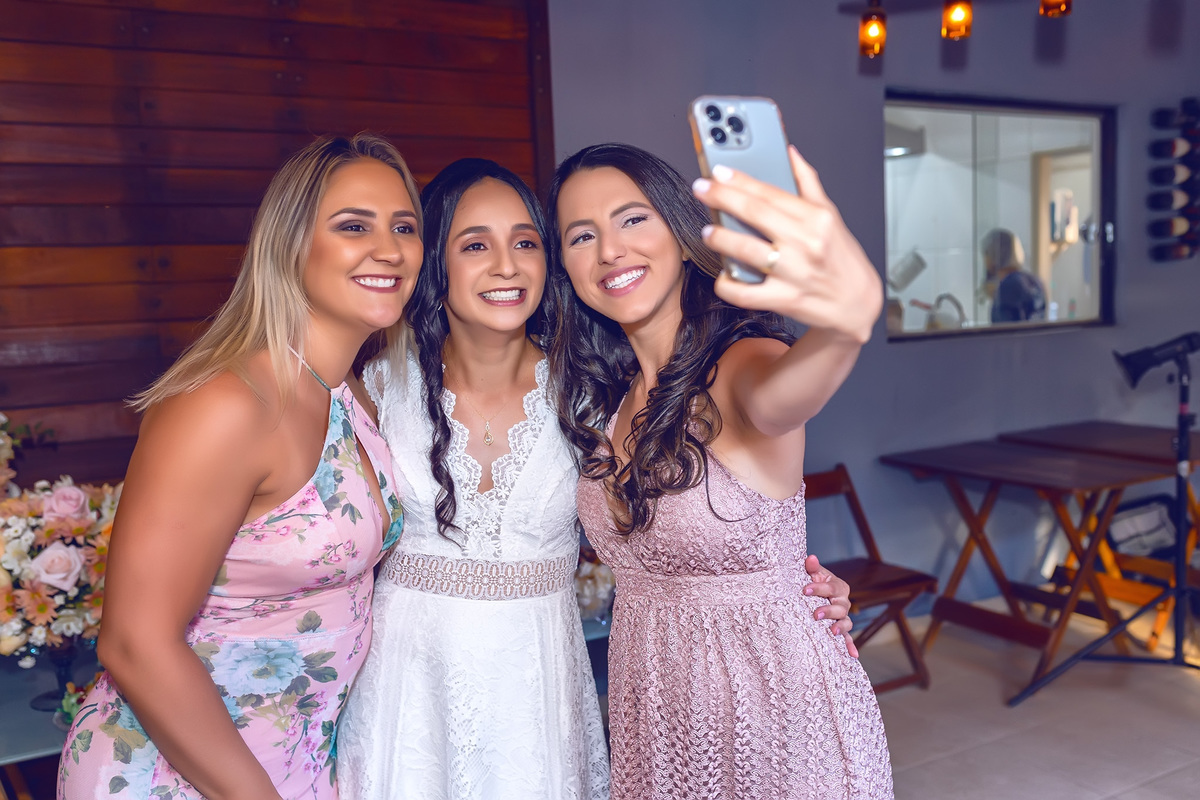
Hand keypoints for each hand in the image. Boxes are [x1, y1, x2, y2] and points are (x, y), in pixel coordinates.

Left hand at [693, 147, 882, 344]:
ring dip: (720, 238)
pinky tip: (723, 275)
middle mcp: (806, 243)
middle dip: (721, 198)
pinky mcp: (784, 299)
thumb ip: (808, 183)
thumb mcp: (831, 216)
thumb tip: (790, 154)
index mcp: (817, 219)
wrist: (857, 304)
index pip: (770, 192)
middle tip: (702, 189)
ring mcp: (794, 272)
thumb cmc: (842, 260)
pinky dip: (728, 284)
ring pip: (746, 250)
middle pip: (754, 214)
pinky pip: (745, 292)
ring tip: (708, 232)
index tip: (719, 172)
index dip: (740, 180)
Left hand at [802, 554, 857, 657]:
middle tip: (816, 614)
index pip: (831, 587)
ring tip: (832, 631)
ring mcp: (843, 616)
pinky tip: (852, 655)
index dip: (819, 588)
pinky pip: (847, 638)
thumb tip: (810, 558)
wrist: (811, 594)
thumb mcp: (811, 573)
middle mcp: (843, 602)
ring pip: (846, 622)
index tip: (805, 590)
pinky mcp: (840, 629)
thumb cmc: (811, 582)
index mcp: (838, 586)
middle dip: (829, 610)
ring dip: (840, 627)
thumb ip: (811, 567)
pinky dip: (850, 646)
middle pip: (841, 607)